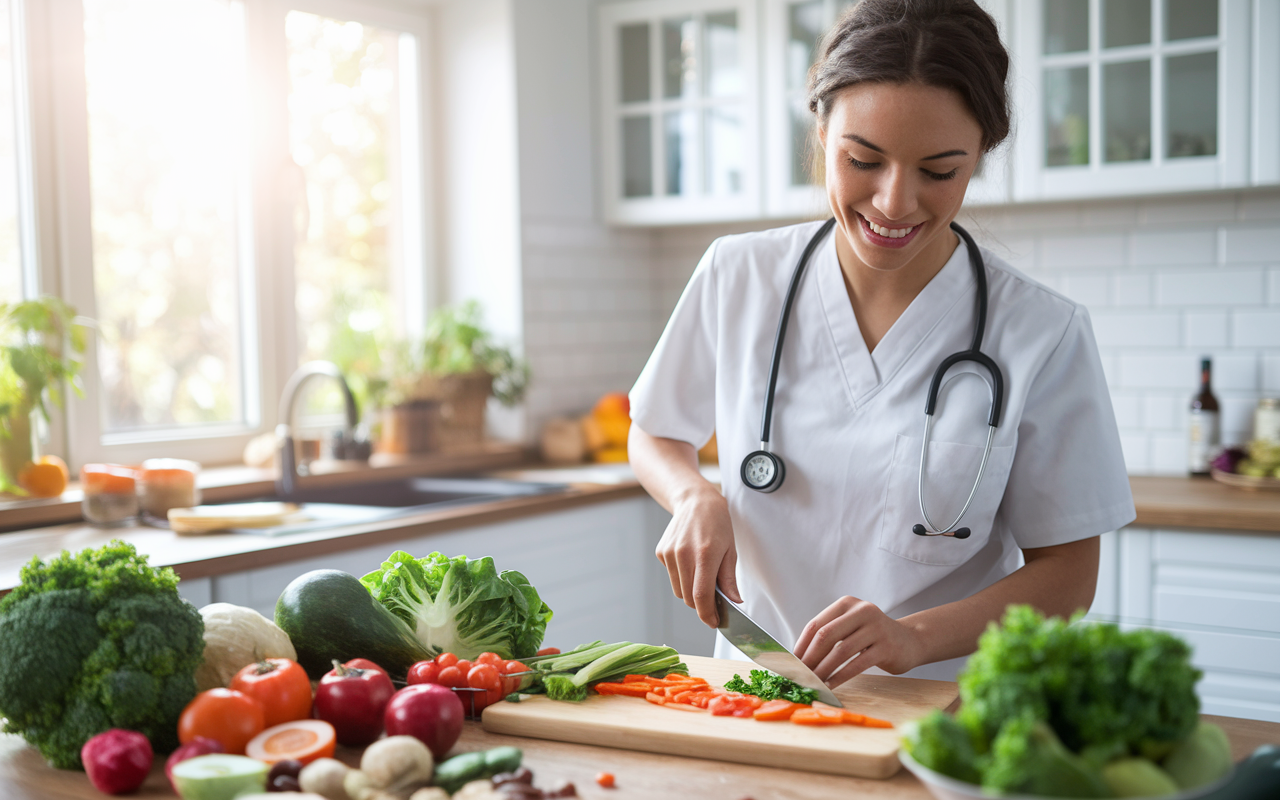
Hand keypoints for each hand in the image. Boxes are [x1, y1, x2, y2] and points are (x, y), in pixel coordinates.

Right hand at [655, 485, 739, 627]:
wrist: (696, 501)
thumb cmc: (717, 525)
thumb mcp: (730, 551)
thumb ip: (729, 579)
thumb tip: (734, 602)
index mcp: (705, 554)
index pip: (702, 596)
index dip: (707, 614)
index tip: (714, 622)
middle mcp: (684, 554)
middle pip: (689, 598)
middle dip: (701, 605)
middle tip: (714, 600)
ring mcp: (670, 553)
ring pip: (678, 591)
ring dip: (690, 592)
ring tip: (702, 575)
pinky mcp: (661, 552)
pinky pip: (672, 577)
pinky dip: (681, 578)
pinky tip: (690, 561)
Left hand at [793, 596, 924, 685]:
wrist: (909, 641)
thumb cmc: (872, 637)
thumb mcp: (850, 627)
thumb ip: (829, 635)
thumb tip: (799, 657)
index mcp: (847, 604)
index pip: (816, 624)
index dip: (802, 645)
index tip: (792, 662)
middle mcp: (862, 611)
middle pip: (826, 635)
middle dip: (810, 658)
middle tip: (801, 674)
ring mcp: (876, 628)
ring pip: (841, 651)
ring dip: (824, 669)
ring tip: (814, 681)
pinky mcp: (886, 647)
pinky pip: (857, 664)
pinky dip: (841, 676)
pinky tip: (832, 684)